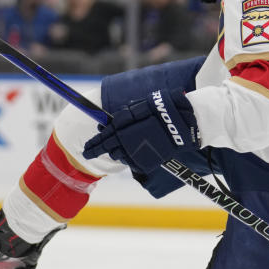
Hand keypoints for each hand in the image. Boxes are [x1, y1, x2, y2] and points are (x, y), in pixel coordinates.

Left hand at [82, 88, 198, 173]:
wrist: (182, 123)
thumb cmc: (163, 110)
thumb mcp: (140, 107)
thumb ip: (122, 117)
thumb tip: (104, 126)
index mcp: (122, 127)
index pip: (101, 138)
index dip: (93, 144)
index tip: (86, 148)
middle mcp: (126, 141)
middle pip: (106, 148)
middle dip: (97, 150)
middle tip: (88, 153)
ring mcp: (135, 152)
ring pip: (118, 155)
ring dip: (114, 152)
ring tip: (114, 149)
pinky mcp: (145, 161)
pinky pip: (132, 161)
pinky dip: (129, 156)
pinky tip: (131, 152)